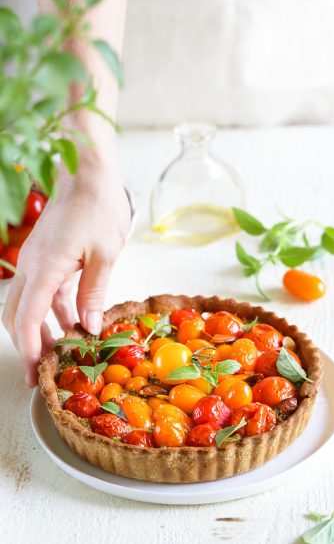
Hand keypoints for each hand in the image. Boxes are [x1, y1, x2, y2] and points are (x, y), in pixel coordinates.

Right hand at [3, 161, 130, 386]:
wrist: (88, 173)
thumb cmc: (98, 207)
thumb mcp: (104, 255)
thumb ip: (93, 293)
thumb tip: (88, 328)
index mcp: (46, 267)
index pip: (27, 317)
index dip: (28, 347)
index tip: (34, 372)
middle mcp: (33, 265)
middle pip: (17, 314)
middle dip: (27, 344)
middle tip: (42, 371)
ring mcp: (37, 260)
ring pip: (28, 304)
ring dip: (40, 329)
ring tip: (58, 352)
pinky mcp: (47, 256)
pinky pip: (43, 290)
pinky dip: (52, 310)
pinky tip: (70, 322)